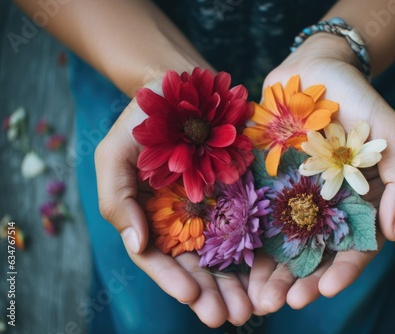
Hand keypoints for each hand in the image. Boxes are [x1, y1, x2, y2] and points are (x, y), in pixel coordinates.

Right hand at [94, 78, 252, 326]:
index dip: (172, 279)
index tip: (189, 295)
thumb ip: (117, 201)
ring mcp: (218, 209)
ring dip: (238, 285)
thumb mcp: (115, 157)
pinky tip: (272, 274)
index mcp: (153, 219)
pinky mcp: (245, 194)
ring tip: (251, 308)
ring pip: (228, 256)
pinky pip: (254, 227)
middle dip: (211, 294)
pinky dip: (261, 254)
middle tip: (227, 317)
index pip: (160, 258)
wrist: (182, 87)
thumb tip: (136, 247)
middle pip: (197, 267)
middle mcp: (187, 221)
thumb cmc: (143, 122)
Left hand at [247, 34, 394, 313]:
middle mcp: (321, 206)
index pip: (353, 247)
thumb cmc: (359, 100)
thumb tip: (393, 233)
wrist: (314, 69)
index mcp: (355, 203)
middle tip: (283, 302)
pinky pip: (251, 212)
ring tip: (256, 296)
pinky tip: (231, 258)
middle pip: (312, 254)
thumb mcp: (392, 135)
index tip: (324, 290)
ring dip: (269, 271)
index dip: (342, 272)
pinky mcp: (261, 179)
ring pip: (279, 241)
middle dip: (298, 280)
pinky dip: (243, 237)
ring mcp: (289, 194)